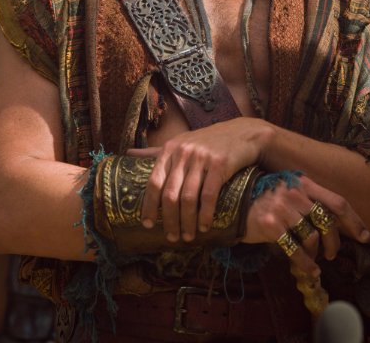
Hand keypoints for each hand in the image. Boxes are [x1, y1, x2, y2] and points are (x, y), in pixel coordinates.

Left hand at [126, 117, 272, 242]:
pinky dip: (204, 215)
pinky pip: (208, 195)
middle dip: (169, 220)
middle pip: (170, 194)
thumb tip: (127, 153)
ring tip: (188, 237)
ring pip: (188, 198)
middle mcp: (183, 152)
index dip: (149, 205)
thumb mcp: (180, 142)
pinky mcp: (220, 164)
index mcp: (170, 149)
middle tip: (172, 237)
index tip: (148, 224)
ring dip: (187, 222)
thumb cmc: (208, 141)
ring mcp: (202, 158)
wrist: (243, 133)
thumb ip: (155, 151)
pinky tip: (204, 226)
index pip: (153, 182)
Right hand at [243, 175, 369, 277]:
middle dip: (333, 243)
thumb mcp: (286, 192)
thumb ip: (307, 202)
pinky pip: (297, 250)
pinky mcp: (272, 225)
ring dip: (316, 254)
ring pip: (312, 237)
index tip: (365, 236)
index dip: (354, 221)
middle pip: (327, 222)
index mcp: (302, 183)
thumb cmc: (261, 200)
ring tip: (313, 259)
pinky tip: (308, 270)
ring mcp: (283, 208)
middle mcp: (295, 193)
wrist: (231, 205)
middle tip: (330, 254)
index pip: (336, 202)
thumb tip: (332, 224)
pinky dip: (306, 264)